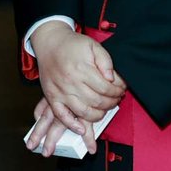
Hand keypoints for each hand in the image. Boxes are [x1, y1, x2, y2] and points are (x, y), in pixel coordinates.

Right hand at [30, 22, 125, 153]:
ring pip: (83, 112)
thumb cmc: (72, 44)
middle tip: (116, 99)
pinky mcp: (51, 96)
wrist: (49, 42)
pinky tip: (81, 128)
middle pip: (97, 102)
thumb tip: (112, 79)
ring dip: (98, 115)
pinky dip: (71, 124)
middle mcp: (70, 82)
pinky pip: (61, 115)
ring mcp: (60, 91)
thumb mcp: (93, 46)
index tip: (121, 89)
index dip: (118, 91)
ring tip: (104, 109)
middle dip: (111, 103)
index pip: (106, 88)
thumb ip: (106, 62)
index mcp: (82, 69)